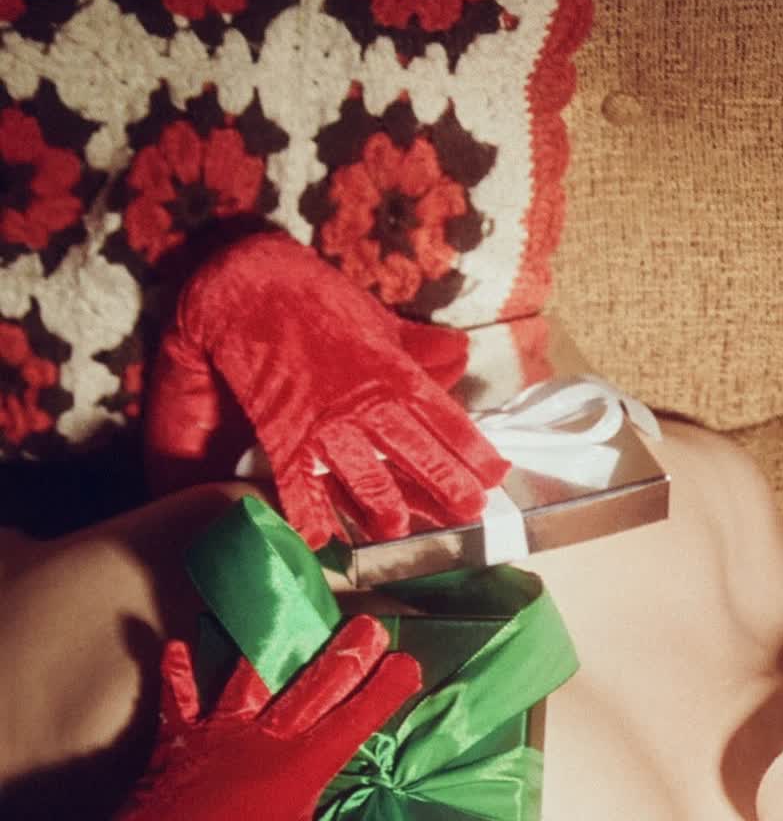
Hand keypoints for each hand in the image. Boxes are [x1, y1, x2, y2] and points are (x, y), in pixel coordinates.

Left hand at [92, 616, 421, 820]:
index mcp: (299, 772)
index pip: (353, 724)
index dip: (384, 693)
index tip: (409, 663)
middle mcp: (262, 742)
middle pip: (312, 688)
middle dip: (346, 656)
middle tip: (370, 627)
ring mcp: (217, 735)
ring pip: (249, 678)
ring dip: (269, 650)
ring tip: (284, 618)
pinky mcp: (176, 741)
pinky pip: (178, 700)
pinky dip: (178, 675)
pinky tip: (176, 647)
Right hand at [145, 231, 508, 545]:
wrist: (246, 279)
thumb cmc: (315, 297)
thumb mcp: (376, 320)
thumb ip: (418, 346)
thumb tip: (460, 353)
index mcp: (392, 371)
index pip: (443, 416)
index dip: (471, 448)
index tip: (497, 475)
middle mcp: (364, 400)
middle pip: (414, 449)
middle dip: (444, 483)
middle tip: (470, 513)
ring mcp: (323, 418)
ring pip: (362, 472)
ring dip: (382, 504)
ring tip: (398, 531)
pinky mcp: (282, 429)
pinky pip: (297, 479)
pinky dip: (307, 511)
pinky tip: (321, 541)